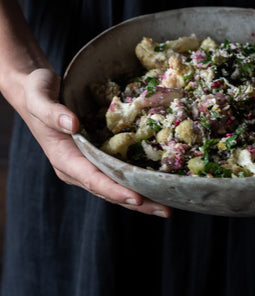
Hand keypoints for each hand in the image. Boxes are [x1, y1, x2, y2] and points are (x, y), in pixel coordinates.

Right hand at [22, 68, 170, 216]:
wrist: (37, 91)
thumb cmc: (38, 92)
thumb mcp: (40, 96)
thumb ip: (52, 112)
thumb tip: (72, 124)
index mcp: (64, 158)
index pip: (92, 179)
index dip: (115, 190)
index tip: (136, 198)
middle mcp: (77, 167)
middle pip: (110, 190)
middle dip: (138, 203)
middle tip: (165, 211)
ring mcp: (89, 164)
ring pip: (117, 186)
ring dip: (142, 198)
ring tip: (168, 207)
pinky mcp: (98, 157)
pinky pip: (119, 172)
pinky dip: (138, 181)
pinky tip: (159, 185)